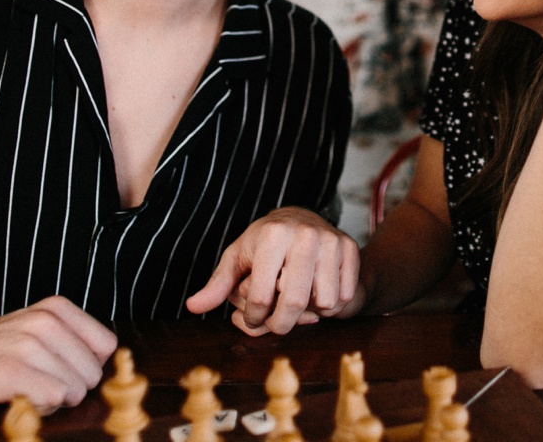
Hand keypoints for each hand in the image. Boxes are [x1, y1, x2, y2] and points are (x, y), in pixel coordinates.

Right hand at [0, 296, 116, 415]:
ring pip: (76, 389)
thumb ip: (71, 345)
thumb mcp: (35, 336)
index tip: (55, 370)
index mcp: (56, 309)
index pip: (107, 347)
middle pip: (93, 374)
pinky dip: (39, 409)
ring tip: (21, 390)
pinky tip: (16, 399)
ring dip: (51, 402)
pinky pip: (55, 397)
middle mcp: (45, 320)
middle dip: (69, 389)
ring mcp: (27, 343)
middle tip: (33, 383)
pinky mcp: (10, 370)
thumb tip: (110, 372)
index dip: (84, 368)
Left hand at [185, 207, 360, 335]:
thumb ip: (218, 284)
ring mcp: (330, 241)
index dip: (253, 316)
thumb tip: (193, 306)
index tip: (252, 316)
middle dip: (281, 324)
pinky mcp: (349, 248)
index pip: (262, 295)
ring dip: (309, 312)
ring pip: (323, 302)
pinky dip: (330, 304)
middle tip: (275, 324)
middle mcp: (304, 235)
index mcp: (271, 235)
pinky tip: (317, 292)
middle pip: (294, 302)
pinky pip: (343, 296)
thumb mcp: (238, 258)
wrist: (302, 218)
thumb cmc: (264, 243)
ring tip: (297, 300)